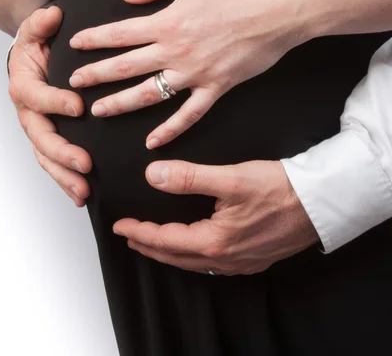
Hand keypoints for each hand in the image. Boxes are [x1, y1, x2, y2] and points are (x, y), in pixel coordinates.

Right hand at [8, 6, 91, 205]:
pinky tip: (82, 195)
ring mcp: (37, 128)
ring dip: (64, 175)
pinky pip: (54, 163)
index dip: (55, 102)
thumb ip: (42, 23)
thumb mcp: (37, 29)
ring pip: (46, 157)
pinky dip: (66, 180)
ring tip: (84, 190)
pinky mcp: (48, 139)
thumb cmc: (39, 45)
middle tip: (85, 163)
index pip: (36, 96)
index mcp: (23, 85)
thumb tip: (53, 15)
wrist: (37, 57)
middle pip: (40, 137)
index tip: (79, 107)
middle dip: (62, 152)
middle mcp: (27, 111)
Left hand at [68, 0, 303, 146]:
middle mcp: (176, 51)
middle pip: (127, 67)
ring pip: (150, 94)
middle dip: (96, 76)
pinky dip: (171, 131)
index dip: (94, 39)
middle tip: (73, 84)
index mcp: (168, 22)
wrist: (280, 7)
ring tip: (99, 111)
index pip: (120, 33)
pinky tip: (153, 143)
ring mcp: (196, 74)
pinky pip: (190, 115)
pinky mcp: (217, 88)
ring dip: (121, 103)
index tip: (75, 45)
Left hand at [112, 159, 318, 274]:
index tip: (119, 225)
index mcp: (215, 241)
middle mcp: (226, 258)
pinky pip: (214, 264)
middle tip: (130, 236)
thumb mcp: (231, 177)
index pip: (165, 240)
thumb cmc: (280, 188)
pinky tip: (195, 249)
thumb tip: (153, 176)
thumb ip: (189, 177)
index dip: (139, 232)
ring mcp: (242, 262)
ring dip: (170, 252)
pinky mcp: (255, 258)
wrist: (321, 201)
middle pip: (176, 257)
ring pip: (195, 263)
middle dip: (149, 246)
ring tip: (155, 243)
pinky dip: (194, 256)